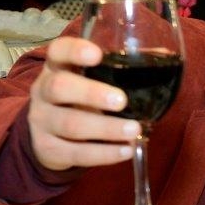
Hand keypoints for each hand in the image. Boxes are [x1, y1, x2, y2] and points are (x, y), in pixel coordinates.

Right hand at [27, 37, 138, 170]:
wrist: (49, 137)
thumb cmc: (80, 100)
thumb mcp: (93, 81)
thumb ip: (120, 68)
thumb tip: (162, 53)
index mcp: (58, 67)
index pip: (58, 51)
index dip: (74, 51)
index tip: (97, 55)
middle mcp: (44, 91)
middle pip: (59, 88)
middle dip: (92, 94)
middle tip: (121, 101)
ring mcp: (42, 121)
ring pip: (70, 124)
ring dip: (106, 128)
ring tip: (134, 130)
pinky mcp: (48, 149)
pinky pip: (75, 153)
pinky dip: (104, 153)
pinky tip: (125, 150)